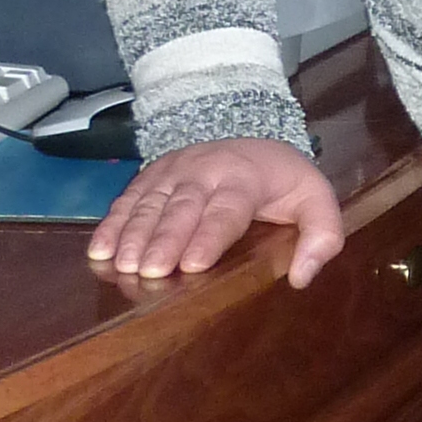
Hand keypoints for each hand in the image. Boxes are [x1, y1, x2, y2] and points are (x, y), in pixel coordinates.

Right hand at [87, 138, 345, 290]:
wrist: (256, 144)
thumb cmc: (285, 185)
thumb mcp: (317, 203)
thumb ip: (322, 237)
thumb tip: (302, 276)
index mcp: (245, 179)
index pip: (226, 210)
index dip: (209, 236)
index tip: (194, 264)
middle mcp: (205, 170)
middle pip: (182, 208)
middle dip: (164, 239)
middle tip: (150, 271)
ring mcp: (174, 170)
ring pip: (151, 203)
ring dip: (134, 235)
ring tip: (122, 265)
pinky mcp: (153, 175)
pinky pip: (129, 199)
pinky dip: (112, 223)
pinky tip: (100, 250)